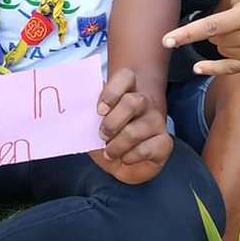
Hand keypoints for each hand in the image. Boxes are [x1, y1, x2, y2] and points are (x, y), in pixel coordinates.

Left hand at [88, 68, 173, 183]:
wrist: (124, 164)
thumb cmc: (107, 140)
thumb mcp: (92, 126)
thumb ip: (87, 114)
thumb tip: (74, 108)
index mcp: (127, 92)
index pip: (126, 76)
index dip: (112, 91)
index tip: (99, 110)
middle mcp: (145, 103)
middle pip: (132, 101)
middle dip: (112, 122)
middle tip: (102, 135)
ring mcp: (157, 122)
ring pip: (136, 130)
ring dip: (117, 145)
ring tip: (109, 152)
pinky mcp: (165, 143)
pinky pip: (146, 149)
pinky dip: (130, 157)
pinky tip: (125, 158)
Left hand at [163, 0, 239, 74]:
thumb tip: (228, 14)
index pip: (211, 26)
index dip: (185, 34)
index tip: (166, 39)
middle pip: (215, 38)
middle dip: (214, 30)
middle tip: (232, 19)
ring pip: (223, 51)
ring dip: (220, 42)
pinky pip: (232, 69)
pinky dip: (214, 67)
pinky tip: (200, 67)